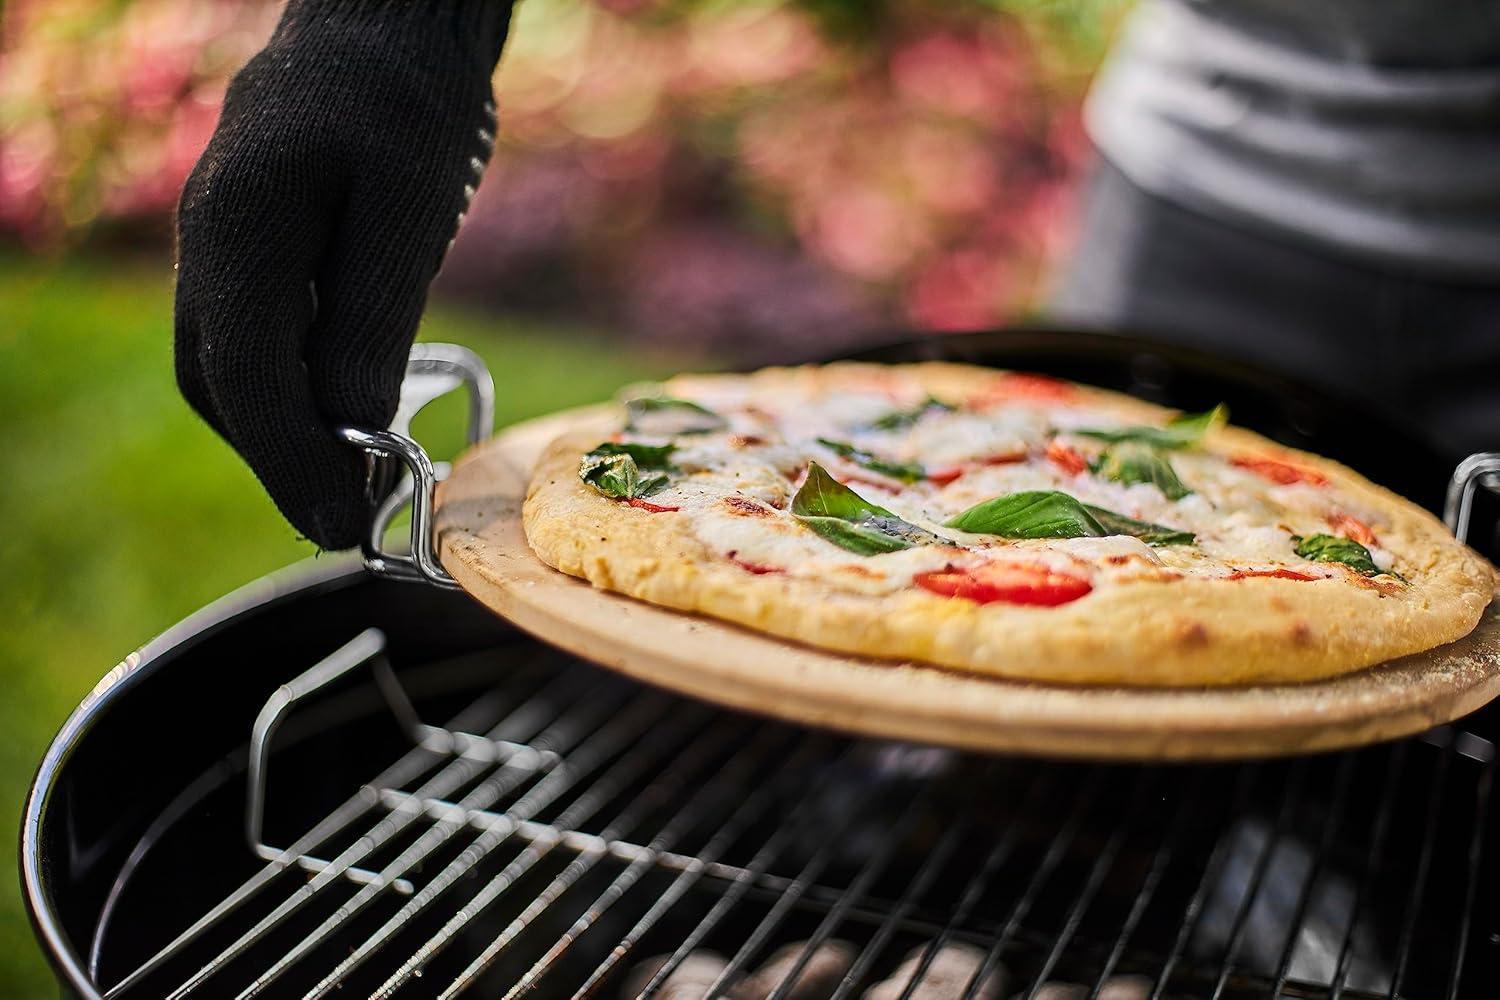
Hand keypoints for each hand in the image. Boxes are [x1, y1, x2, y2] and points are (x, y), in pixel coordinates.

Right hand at [174, 0, 511, 548]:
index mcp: (237, 228)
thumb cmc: (406, 106)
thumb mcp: (404, 214)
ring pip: (228, 367)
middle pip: (221, 382)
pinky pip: (251, 337)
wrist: (388, 30)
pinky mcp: (250, 247)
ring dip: (284, 430)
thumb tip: (350, 432)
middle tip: (354, 514)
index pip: (243, 376)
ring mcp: (220, 243)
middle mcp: (208, 241)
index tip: (343, 524)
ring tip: (357, 477)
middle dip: (282, 458)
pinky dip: (291, 388)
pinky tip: (345, 409)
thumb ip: (369, 323)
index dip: (290, 462)